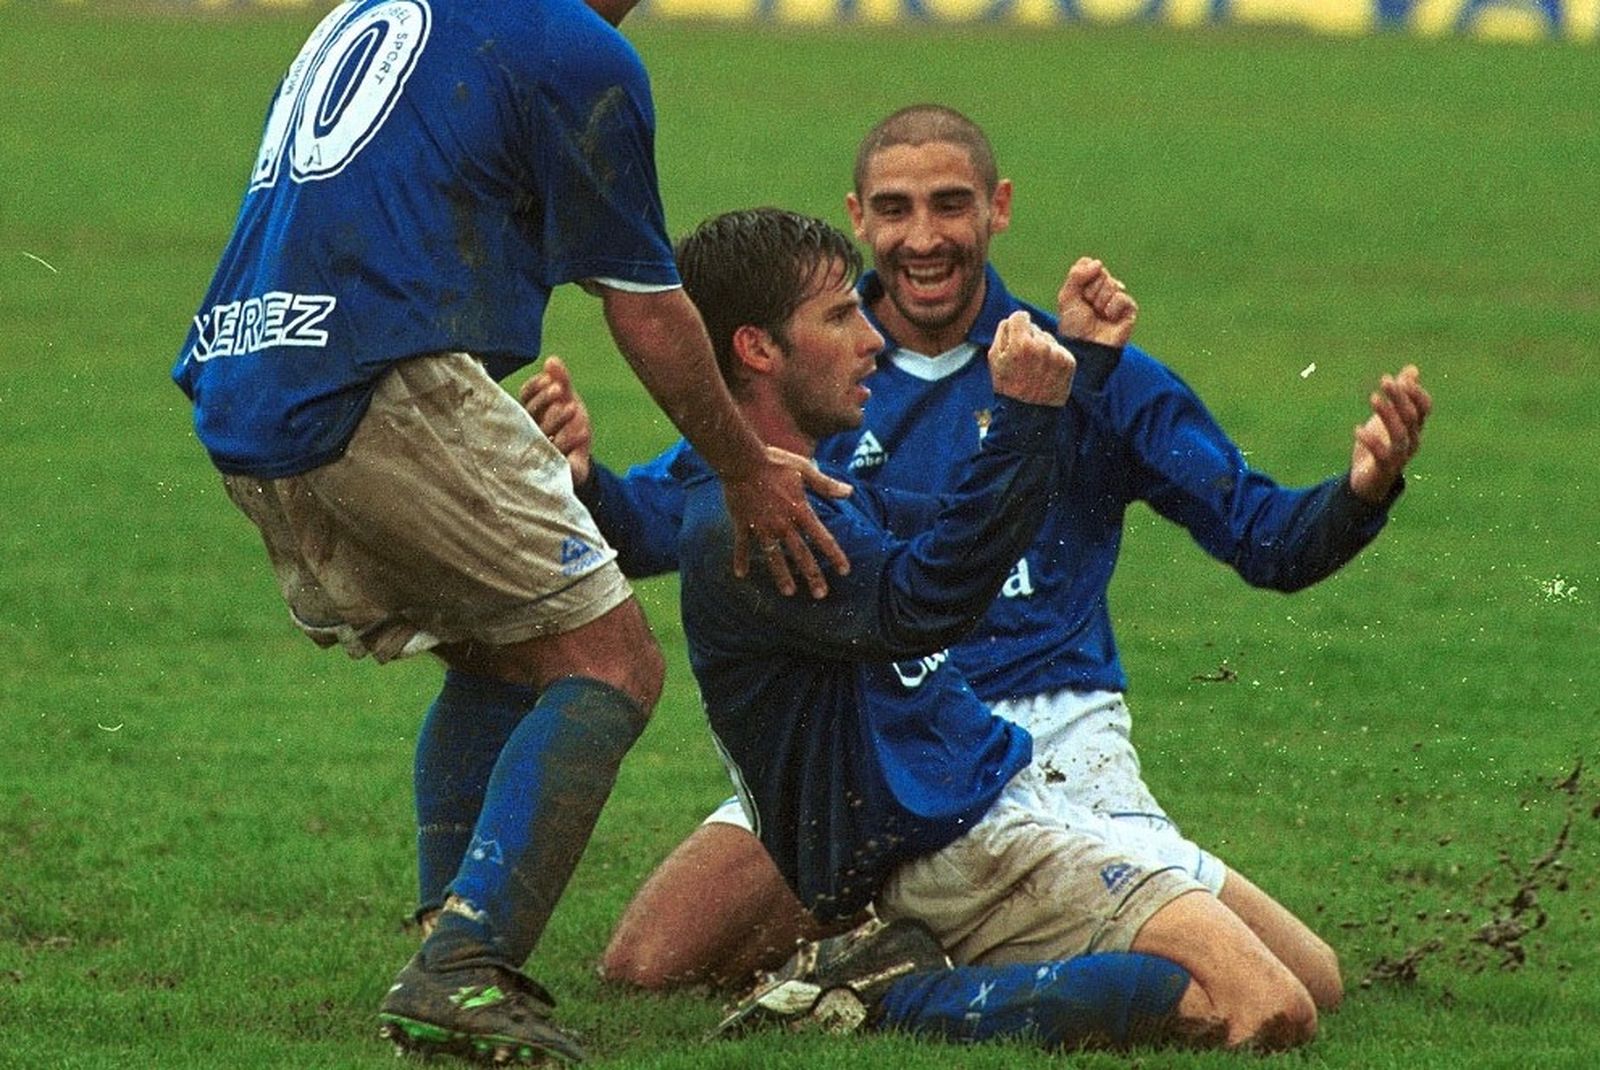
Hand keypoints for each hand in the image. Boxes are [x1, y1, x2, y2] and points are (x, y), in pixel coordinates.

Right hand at [519, 356, 592, 487]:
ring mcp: (539, 450)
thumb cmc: (569, 423)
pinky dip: (570, 441)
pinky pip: (558, 455)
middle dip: (544, 400)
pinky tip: (582, 431)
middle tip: (558, 389)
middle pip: (530, 414)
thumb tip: (551, 360)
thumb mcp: (568, 399)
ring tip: (571, 407)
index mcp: (530, 411)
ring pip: (541, 434)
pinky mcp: (552, 467)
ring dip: (556, 419)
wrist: (581, 457)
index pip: (525, 396)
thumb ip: (561, 379)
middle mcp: (529, 430)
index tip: (549, 378)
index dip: (535, 387)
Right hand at [725, 447, 851, 598]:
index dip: (835, 555)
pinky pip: (742, 546)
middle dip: (812, 575)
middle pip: (800, 554)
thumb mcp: (804, 469)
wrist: (741, 460)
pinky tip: (740, 575)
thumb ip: (826, 484)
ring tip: (789, 593)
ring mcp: (761, 526)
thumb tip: (849, 492)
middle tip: (821, 594)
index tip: (844, 571)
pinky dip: (740, 559)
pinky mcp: (742, 524)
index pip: (822, 537)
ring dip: (782, 575)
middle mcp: (782, 523)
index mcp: (799, 510)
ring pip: (773, 556)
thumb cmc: (774, 461)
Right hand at [987, 309, 1075, 406]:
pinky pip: (1059, 349)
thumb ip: (1002, 333)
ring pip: (1048, 338)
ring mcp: (1057, 354)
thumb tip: (1013, 319)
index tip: (1016, 337)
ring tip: (1035, 368)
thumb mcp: (994, 358)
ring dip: (1042, 348)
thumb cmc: (1008, 385)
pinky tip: (1046, 372)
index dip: (1016, 325)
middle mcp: (1042, 346)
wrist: (1028, 414)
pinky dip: (1054, 358)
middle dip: (1029, 338)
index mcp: (1021, 344)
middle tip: (1024, 360)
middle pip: (1035, 327)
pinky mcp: (1069, 362)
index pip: (1021, 315)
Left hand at [1056, 256, 1136, 347]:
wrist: (1085, 347)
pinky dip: (1112, 308)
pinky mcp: (1129, 309)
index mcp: (1088, 284)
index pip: (1090, 264)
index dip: (1082, 277)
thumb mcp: (1067, 297)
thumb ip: (1077, 275)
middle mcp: (1104, 289)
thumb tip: (1098, 263)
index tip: (1077, 295)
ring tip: (1098, 315)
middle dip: (1090, 291)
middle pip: (1101, 272)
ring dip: (1100, 302)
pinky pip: (1122, 297)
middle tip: (1088, 307)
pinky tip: (1109, 319)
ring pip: (1111, 284)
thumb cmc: (1074, 326)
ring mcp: (1117, 298)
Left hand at [1349, 364, 1431, 503]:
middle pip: (1411, 417)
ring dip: (1387, 415)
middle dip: (1399, 398)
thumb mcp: (1389, 417)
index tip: (1401, 378)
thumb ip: (1401, 395)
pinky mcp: (1385, 469)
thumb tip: (1412, 369)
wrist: (1368, 481)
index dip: (1416, 393)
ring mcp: (1400, 456)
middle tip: (1384, 381)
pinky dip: (1371, 441)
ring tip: (1373, 398)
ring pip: (1399, 434)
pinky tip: (1357, 430)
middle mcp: (1412, 440)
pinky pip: (1382, 454)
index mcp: (1415, 427)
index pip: (1424, 408)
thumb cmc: (1381, 445)